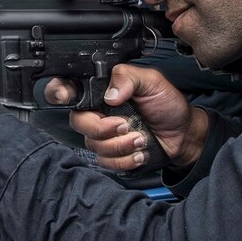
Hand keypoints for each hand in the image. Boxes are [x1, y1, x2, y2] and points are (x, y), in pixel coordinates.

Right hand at [46, 65, 207, 172]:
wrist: (183, 132)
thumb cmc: (166, 104)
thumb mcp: (152, 81)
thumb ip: (129, 78)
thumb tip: (110, 94)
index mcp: (101, 91)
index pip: (68, 88)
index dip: (58, 91)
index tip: (65, 96)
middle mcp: (97, 112)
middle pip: (78, 122)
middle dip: (102, 128)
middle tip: (126, 125)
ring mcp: (102, 135)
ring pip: (94, 145)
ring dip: (120, 145)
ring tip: (141, 138)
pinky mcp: (111, 154)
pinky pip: (106, 161)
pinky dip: (126, 159)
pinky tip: (140, 152)